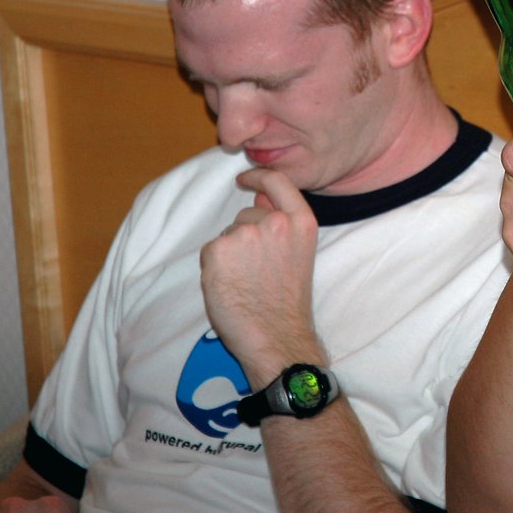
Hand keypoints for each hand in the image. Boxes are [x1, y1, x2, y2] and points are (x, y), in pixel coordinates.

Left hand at [200, 168, 320, 384]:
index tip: (245, 179)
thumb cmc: (288, 303)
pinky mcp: (219, 250)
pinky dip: (215, 267)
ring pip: (227, 235)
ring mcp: (246, 235)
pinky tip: (231, 286)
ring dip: (230, 254)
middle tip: (256, 271)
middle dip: (245, 237)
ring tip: (246, 282)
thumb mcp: (298, 253)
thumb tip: (258, 201)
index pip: (278, 182)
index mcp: (301, 222)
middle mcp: (275, 223)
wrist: (277, 335)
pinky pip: (211, 251)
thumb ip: (282, 225)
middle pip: (247, 216)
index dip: (259, 176)